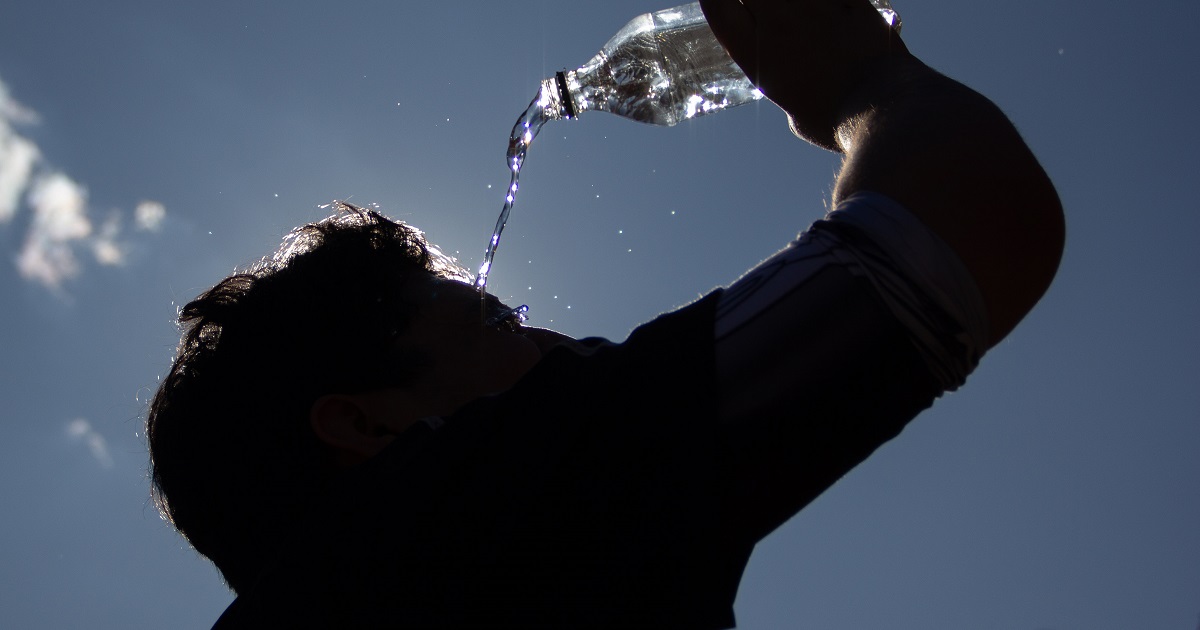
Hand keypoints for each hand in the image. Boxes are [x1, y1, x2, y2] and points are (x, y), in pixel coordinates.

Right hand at [699, 0, 910, 149]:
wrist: (882, 107)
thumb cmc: (837, 121)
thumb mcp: (799, 117)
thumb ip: (793, 95)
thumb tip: (804, 98)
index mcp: (757, 53)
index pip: (718, 7)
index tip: (722, 3)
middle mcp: (779, 22)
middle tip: (765, 11)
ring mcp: (815, 5)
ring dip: (791, 2)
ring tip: (799, 13)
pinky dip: (830, 0)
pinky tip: (831, 8)